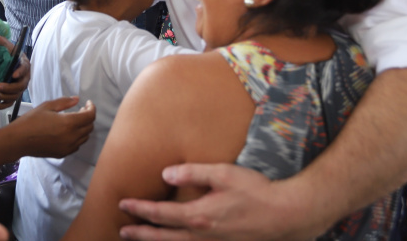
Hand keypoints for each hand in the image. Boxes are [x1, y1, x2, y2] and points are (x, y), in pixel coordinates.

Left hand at [0, 34, 30, 109]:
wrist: (17, 66)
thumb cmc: (15, 57)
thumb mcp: (11, 48)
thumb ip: (3, 43)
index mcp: (24, 66)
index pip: (25, 69)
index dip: (20, 72)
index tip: (14, 74)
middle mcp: (24, 79)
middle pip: (20, 86)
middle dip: (8, 87)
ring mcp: (20, 88)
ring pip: (15, 95)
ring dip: (4, 96)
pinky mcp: (14, 95)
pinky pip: (10, 102)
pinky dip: (2, 105)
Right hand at [12, 96, 94, 157]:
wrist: (18, 141)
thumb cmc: (30, 121)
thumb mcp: (47, 106)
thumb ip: (65, 102)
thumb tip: (77, 99)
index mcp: (68, 123)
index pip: (90, 116)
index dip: (92, 108)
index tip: (88, 103)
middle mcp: (71, 137)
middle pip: (90, 127)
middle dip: (88, 117)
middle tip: (82, 109)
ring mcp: (68, 147)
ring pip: (85, 137)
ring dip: (84, 127)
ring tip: (76, 120)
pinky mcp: (63, 154)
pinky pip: (77, 145)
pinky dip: (78, 137)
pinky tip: (69, 131)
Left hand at [119, 164, 317, 240]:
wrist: (284, 216)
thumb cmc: (256, 192)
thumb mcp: (224, 174)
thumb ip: (193, 173)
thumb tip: (166, 173)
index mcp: (199, 216)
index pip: (160, 214)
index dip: (140, 209)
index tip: (124, 204)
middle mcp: (201, 235)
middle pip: (163, 237)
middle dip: (140, 233)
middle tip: (122, 230)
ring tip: (140, 239)